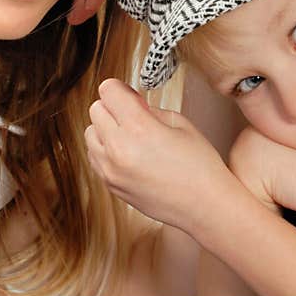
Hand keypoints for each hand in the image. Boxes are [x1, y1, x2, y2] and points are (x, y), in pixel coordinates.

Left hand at [85, 78, 233, 233]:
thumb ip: (149, 109)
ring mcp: (111, 171)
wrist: (205, 206)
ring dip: (106, 129)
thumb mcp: (179, 123)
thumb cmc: (200, 166)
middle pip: (96, 110)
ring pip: (90, 134)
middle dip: (113, 107)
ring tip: (131, 136)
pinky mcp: (111, 186)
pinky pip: (94, 156)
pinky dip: (105, 150)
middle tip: (135, 115)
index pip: (107, 91)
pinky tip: (128, 153)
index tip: (131, 95)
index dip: (121, 89)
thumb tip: (130, 103)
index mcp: (139, 129)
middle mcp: (118, 150)